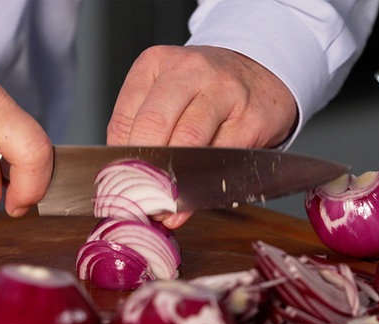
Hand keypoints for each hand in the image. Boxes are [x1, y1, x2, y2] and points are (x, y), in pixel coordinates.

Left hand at [107, 45, 297, 227]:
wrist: (261, 76)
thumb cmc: (204, 91)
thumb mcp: (166, 94)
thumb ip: (142, 129)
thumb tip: (123, 178)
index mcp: (156, 63)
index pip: (125, 118)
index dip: (119, 159)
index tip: (118, 185)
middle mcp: (190, 71)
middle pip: (153, 125)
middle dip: (143, 168)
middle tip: (138, 198)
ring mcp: (225, 91)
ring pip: (188, 141)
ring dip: (173, 180)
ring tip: (164, 204)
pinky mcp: (251, 118)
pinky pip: (221, 157)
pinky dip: (204, 184)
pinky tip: (194, 198)